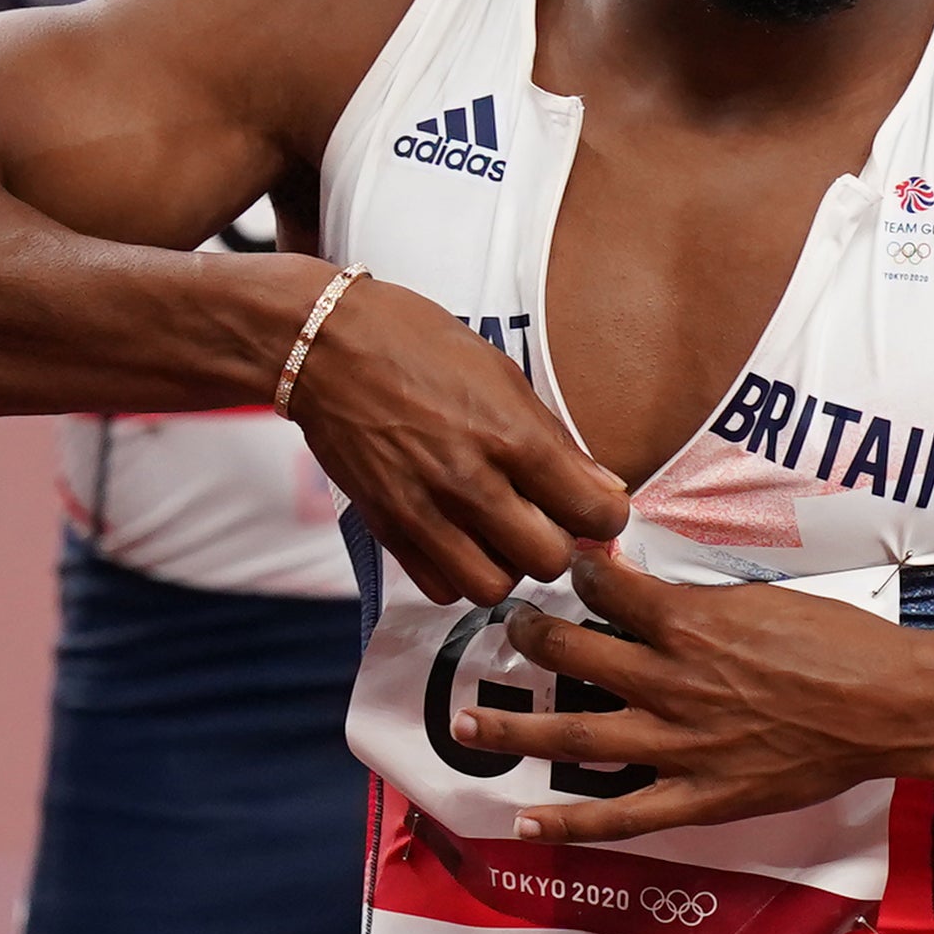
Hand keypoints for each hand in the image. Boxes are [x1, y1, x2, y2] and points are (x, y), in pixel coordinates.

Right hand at [282, 273, 627, 604]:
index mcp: (512, 435)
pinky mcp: (386, 527)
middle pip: (549, 560)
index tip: (594, 507)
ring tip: (501, 536)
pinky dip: (457, 574)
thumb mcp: (503, 376)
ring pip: (493, 587)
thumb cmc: (420, 346)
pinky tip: (460, 541)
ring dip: (506, 567)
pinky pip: (439, 588)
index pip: (594, 513)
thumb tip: (604, 490)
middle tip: (546, 521)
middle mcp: (470, 480)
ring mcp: (424, 509)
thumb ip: (554, 441)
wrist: (327, 345)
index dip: (605, 517)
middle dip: (558, 546)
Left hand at [463, 548, 933, 835]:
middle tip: (509, 629)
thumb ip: (706, 602)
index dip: (578, 571)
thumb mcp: (768, 598)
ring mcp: (681, 744)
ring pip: (576, 737)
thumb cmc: (844, 645)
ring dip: (514, 731)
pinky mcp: (701, 795)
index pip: (606, 588)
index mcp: (691, 623)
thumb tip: (663, 593)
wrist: (892, 706)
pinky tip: (524, 824)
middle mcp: (672, 681)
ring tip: (468, 724)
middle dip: (529, 638)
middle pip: (572, 656)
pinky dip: (569, 824)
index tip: (567, 566)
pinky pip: (621, 815)